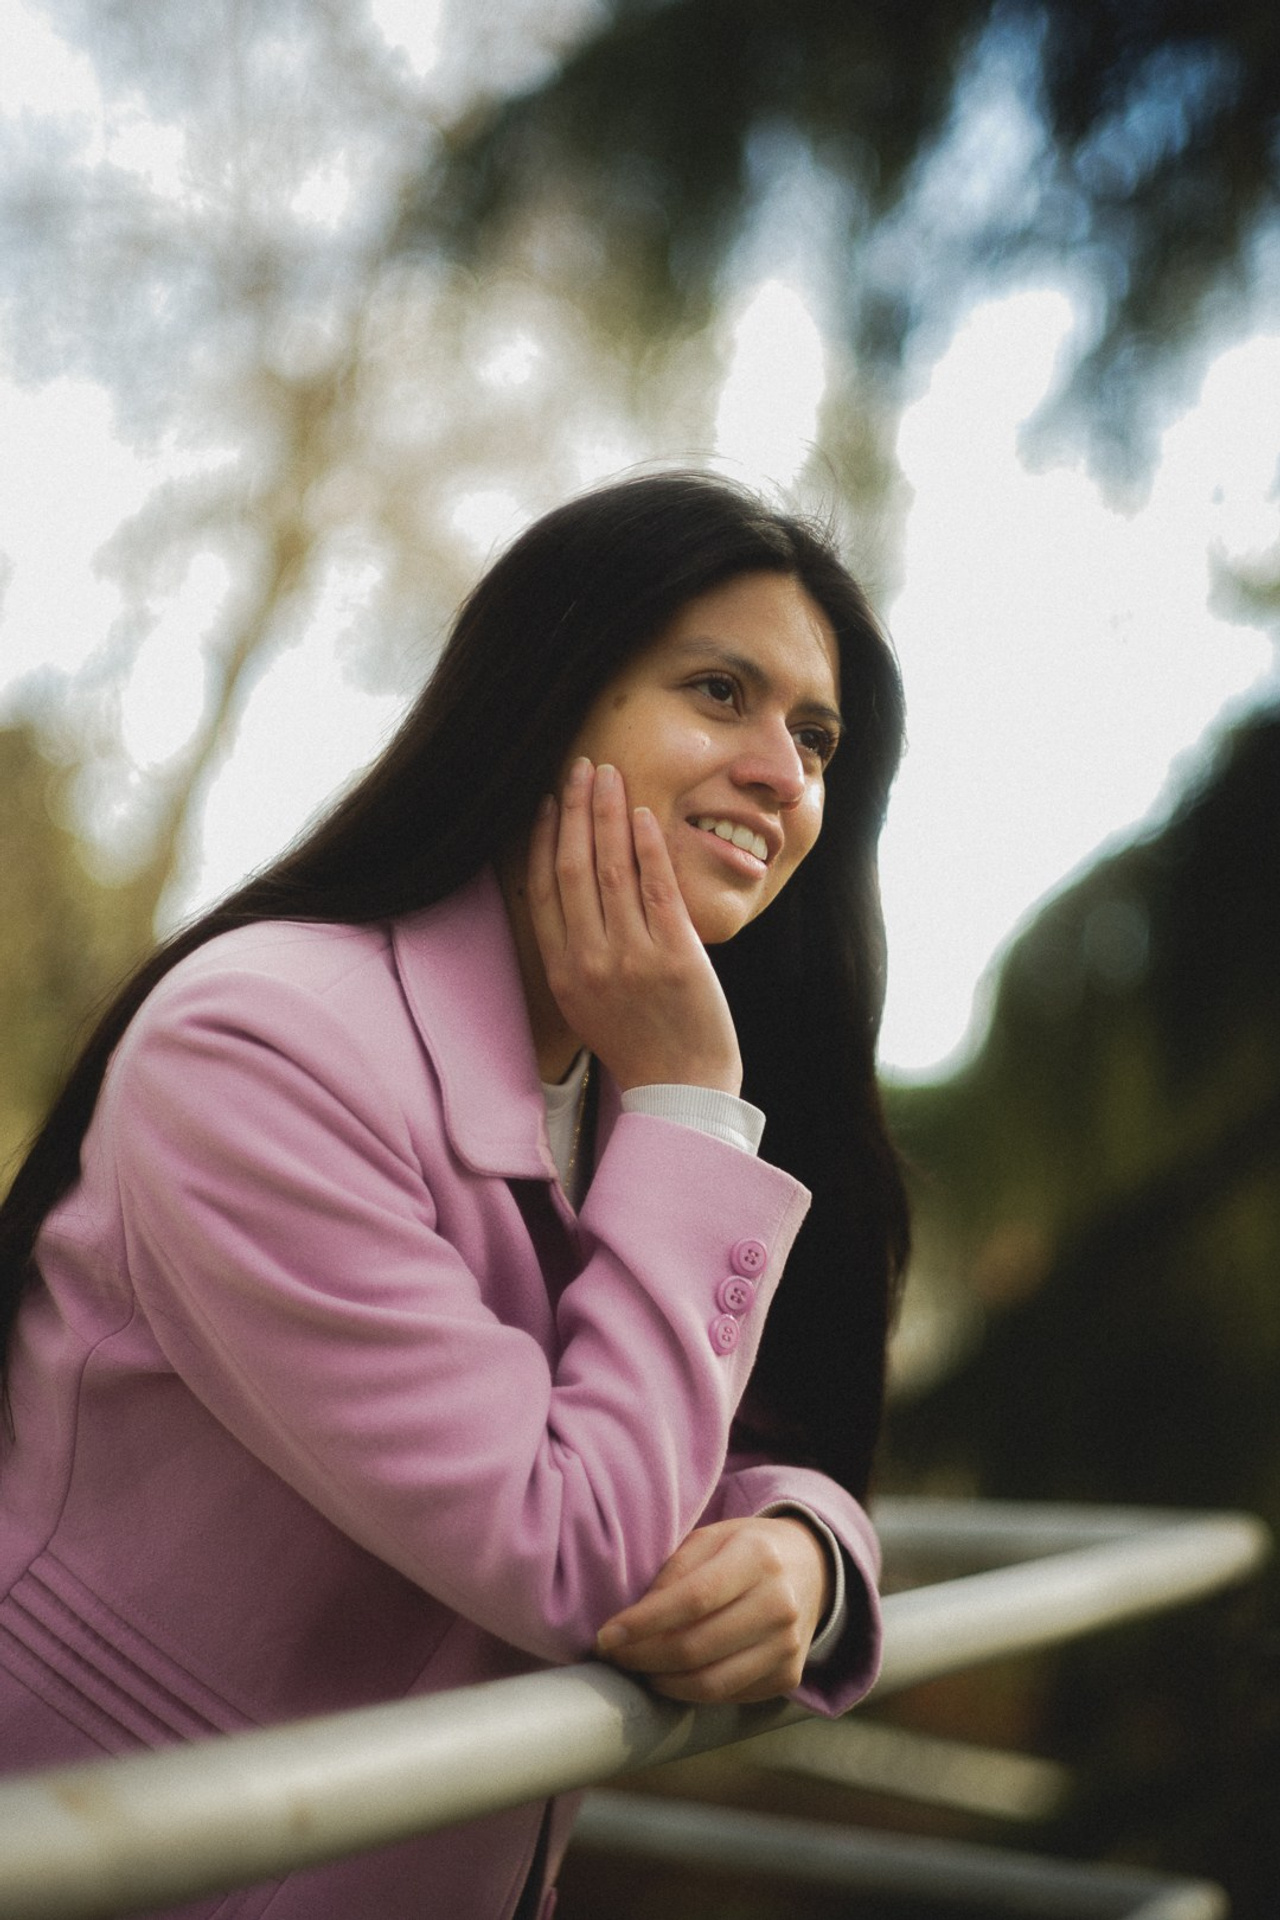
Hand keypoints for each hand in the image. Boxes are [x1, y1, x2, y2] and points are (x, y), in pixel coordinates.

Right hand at [527, 758, 741, 1094]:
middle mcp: (589, 961)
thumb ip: (572, 950)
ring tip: (607, 775)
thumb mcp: (585, 1001)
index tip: (545, 803)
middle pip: (571, 868)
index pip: (541, 889)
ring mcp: (631, 958)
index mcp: (562, 970)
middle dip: (573, 811)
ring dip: (607, 814)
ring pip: (611, 870)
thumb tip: (562, 891)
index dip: (540, 839)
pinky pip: (655, 888)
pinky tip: (643, 814)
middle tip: (577, 768)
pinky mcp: (674, 956)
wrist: (681, 1088)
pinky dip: (646, 847)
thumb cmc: (637, 1041)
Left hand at [594, 1516, 831, 1704]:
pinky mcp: (789, 1676)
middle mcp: (779, 1604)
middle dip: (643, 1657)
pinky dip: (691, 1692)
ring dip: (662, 1682)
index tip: (607, 1636)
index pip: (692, 1599)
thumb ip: (674, 1572)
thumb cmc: (746, 1549)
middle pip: (697, 1647)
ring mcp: (788, 1645)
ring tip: (638, 1668)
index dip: (644, 1623)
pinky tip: (671, 1676)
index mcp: (757, 1557)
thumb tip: (632, 1620)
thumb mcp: (711, 1538)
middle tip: (614, 1655)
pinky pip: (729, 1696)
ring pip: (711, 1684)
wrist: (811, 1567)